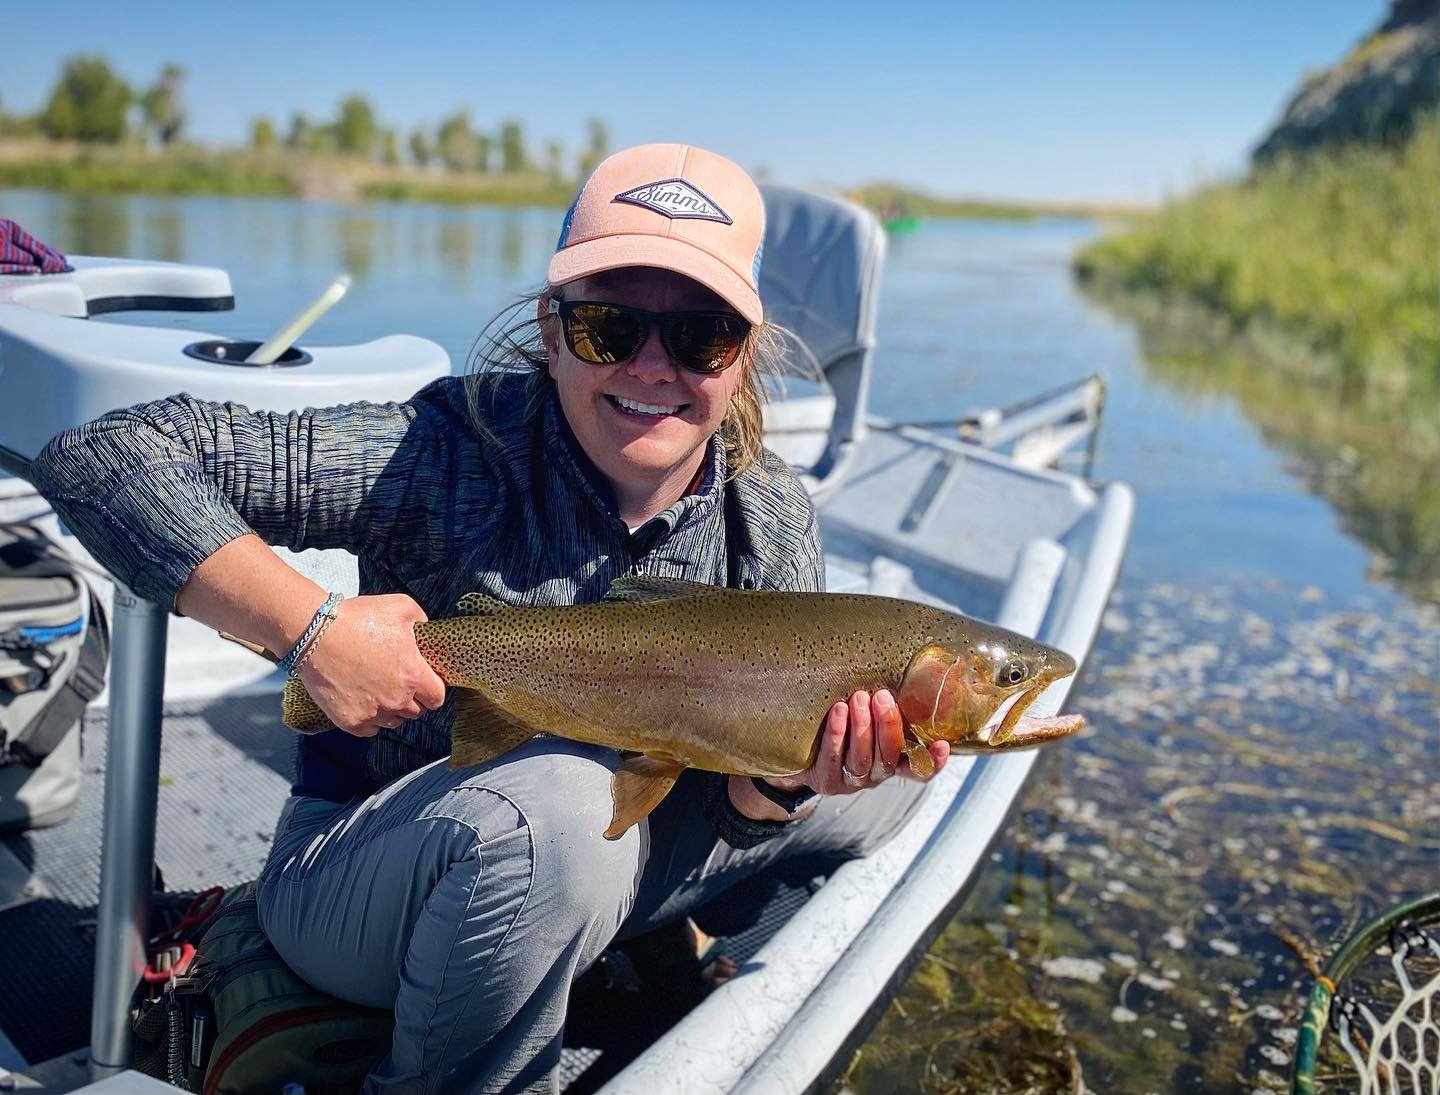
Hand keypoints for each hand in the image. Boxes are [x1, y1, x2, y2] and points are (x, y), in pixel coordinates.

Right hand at [294, 593, 445, 737]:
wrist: (315, 633)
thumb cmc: (358, 618)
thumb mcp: (402, 607)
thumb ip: (422, 623)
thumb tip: (427, 635)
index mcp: (414, 675)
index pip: (437, 697)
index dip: (432, 689)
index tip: (423, 682)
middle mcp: (396, 700)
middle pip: (416, 711)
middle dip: (412, 698)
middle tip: (396, 680)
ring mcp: (372, 714)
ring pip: (393, 721)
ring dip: (390, 709)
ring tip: (377, 688)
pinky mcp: (350, 721)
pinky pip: (370, 729)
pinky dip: (369, 718)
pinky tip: (361, 698)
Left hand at [770, 689, 950, 797]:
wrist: (798, 753)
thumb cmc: (840, 726)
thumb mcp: (866, 717)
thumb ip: (882, 705)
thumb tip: (896, 664)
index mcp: (892, 761)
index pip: (919, 768)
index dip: (933, 761)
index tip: (942, 744)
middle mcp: (875, 774)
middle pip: (889, 756)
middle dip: (888, 726)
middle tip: (883, 697)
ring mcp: (851, 781)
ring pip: (863, 758)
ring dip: (862, 727)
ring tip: (859, 698)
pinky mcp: (826, 781)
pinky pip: (833, 758)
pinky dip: (836, 734)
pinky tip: (838, 712)